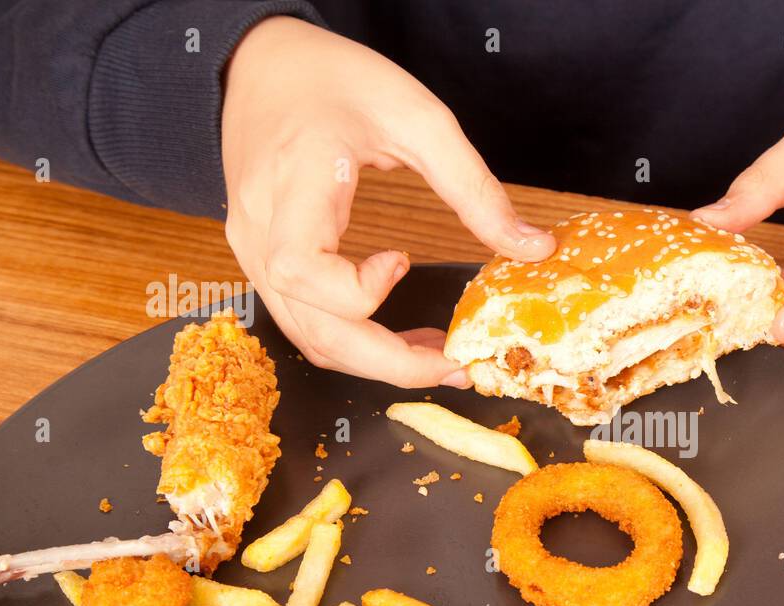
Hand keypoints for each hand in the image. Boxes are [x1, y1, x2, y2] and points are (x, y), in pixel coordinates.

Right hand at [221, 17, 555, 385]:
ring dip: (375, 360)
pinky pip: (304, 321)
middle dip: (388, 362)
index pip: (303, 269)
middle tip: (455, 365)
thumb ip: (474, 187)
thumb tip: (532, 247)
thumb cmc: (334, 80)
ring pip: (308, 337)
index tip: (402, 261)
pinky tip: (399, 335)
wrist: (262, 62)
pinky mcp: (260, 262)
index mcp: (294, 180)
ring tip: (438, 355)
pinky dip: (354, 342)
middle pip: (312, 328)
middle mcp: (260, 226)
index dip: (357, 289)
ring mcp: (252, 250)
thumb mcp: (417, 116)